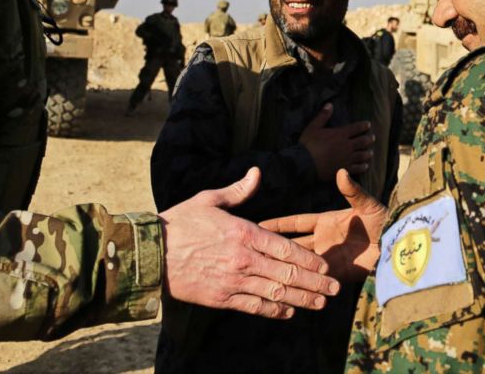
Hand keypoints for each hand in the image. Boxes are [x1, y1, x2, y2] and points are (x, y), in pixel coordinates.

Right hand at [160, 167, 340, 318]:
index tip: (325, 265)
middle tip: (334, 289)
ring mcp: (233, 281)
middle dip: (314, 283)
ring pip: (276, 293)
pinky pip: (254, 306)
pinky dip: (274, 310)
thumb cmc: (179, 223)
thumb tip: (257, 172)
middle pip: (287, 274)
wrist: (150, 253)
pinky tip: (288, 311)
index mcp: (243, 233)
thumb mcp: (208, 199)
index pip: (286, 248)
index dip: (309, 259)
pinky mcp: (221, 297)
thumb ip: (238, 190)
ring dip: (301, 299)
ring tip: (320, 304)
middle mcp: (243, 259)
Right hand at [260, 169, 387, 283]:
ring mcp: (328, 259)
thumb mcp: (367, 205)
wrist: (398, 248)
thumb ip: (352, 191)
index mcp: (325, 221)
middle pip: (293, 245)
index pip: (295, 223)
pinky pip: (316, 281)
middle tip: (253, 251)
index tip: (258, 224)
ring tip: (263, 271)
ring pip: (301, 264)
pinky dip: (303, 284)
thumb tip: (341, 171)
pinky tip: (285, 288)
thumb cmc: (384, 222)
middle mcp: (323, 241)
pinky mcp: (336, 275)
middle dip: (275, 248)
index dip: (278, 224)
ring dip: (286, 267)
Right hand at [298, 104, 374, 180]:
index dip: (364, 126)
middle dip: (369, 139)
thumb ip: (323, 116)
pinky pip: (358, 168)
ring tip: (370, 153)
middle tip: (373, 138)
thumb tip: (330, 104)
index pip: (356, 128)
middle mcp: (347, 146)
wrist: (305, 164)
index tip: (368, 125)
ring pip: (362, 155)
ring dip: (368, 153)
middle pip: (363, 141)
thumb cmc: (308, 144)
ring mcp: (347, 158)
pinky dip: (363, 166)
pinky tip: (365, 166)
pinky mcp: (345, 170)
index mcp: (340, 134)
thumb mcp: (313, 127)